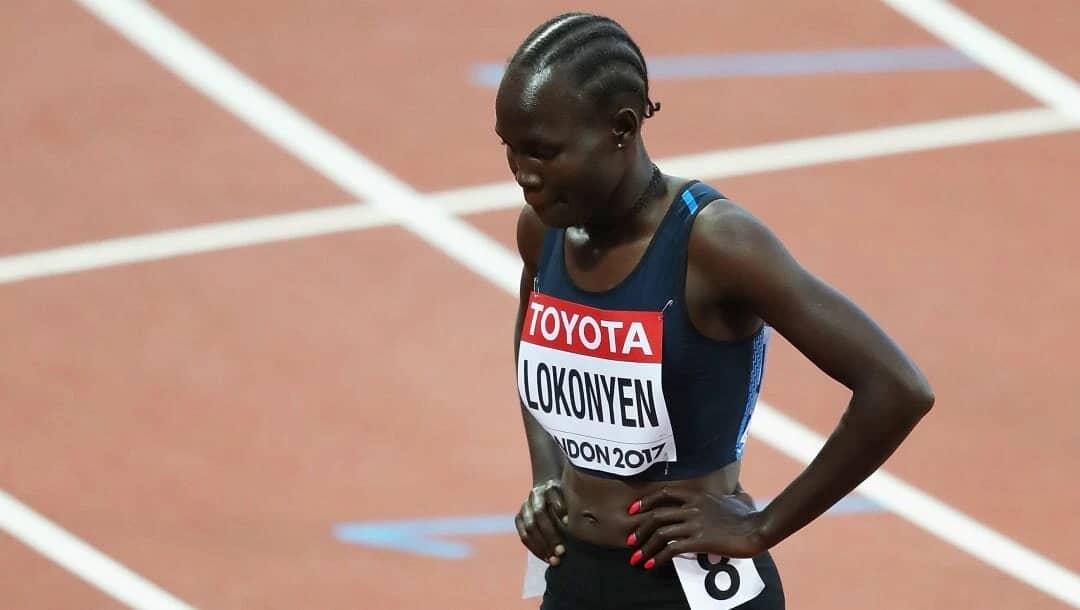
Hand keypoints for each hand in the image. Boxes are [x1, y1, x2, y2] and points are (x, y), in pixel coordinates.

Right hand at [514, 480, 568, 565]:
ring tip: (555, 560)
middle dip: (550, 535)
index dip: (559, 510)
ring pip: (529, 527)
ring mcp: (525, 507)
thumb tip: (581, 523)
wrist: (549, 493)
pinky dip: (535, 549)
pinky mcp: (519, 518)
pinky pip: (524, 536)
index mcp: (550, 486)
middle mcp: (535, 495)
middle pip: (539, 515)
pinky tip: (546, 558)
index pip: (552, 496)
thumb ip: (576, 507)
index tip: (568, 524)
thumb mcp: (574, 498)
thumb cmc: (569, 500)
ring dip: (542, 546)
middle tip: (562, 551)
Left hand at [625, 487, 766, 568]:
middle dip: (640, 529)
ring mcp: (695, 524)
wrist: (758, 528)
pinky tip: (651, 565)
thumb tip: (734, 491)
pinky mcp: (700, 541)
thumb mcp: (735, 498)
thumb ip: (727, 495)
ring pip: (661, 534)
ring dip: (645, 547)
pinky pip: (672, 549)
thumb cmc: (748, 515)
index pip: (664, 493)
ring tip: (636, 559)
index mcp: (697, 495)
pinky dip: (658, 558)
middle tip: (630, 542)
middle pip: (656, 516)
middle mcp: (692, 507)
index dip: (645, 501)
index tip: (632, 510)